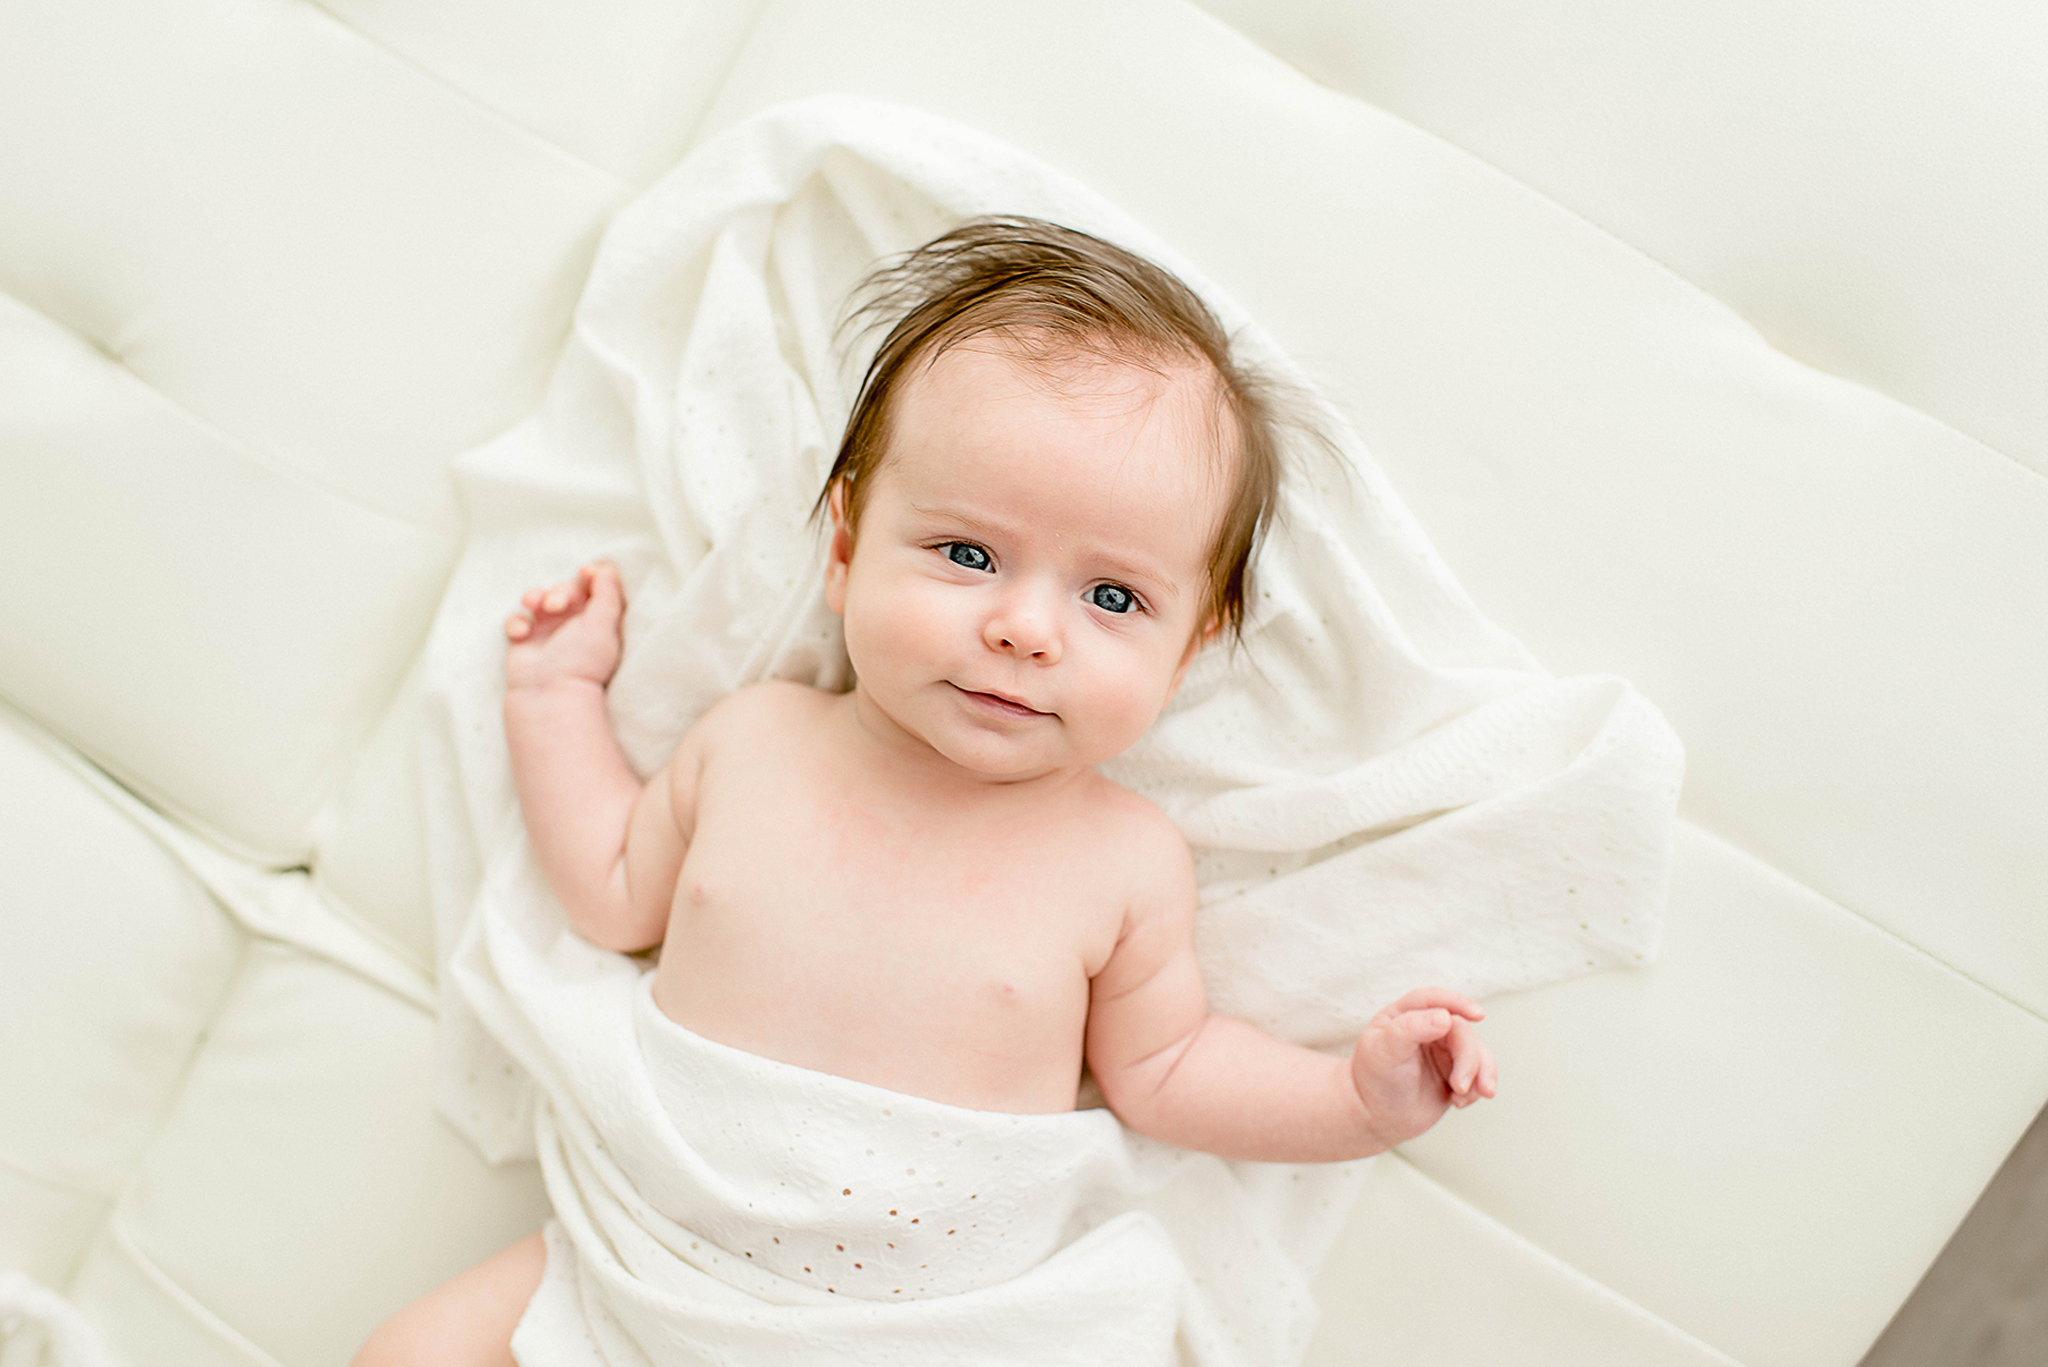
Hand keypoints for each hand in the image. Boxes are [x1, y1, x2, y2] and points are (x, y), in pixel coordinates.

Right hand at [504, 562, 625, 691]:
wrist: (550, 695)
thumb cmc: (582, 662)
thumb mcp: (602, 625)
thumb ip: (607, 594)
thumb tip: (607, 569)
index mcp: (597, 620)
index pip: (596, 588)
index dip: (591, 574)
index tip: (585, 571)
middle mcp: (573, 624)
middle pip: (565, 589)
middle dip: (559, 590)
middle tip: (556, 605)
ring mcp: (547, 632)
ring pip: (537, 598)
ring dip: (534, 595)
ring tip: (534, 605)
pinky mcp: (524, 641)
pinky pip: (516, 620)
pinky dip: (516, 623)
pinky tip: (521, 634)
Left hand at [1349, 987, 1496, 1149]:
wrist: (1377, 1119)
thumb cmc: (1374, 1081)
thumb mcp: (1385, 1051)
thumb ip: (1411, 1029)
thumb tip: (1445, 1016)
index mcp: (1405, 1015)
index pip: (1433, 1000)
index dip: (1457, 1002)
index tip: (1477, 1014)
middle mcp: (1427, 1029)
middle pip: (1461, 1031)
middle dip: (1468, 1059)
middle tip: (1459, 1085)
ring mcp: (1444, 1050)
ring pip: (1476, 1051)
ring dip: (1480, 1074)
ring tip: (1462, 1097)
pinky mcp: (1456, 1072)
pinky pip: (1480, 1073)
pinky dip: (1477, 1089)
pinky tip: (1459, 1102)